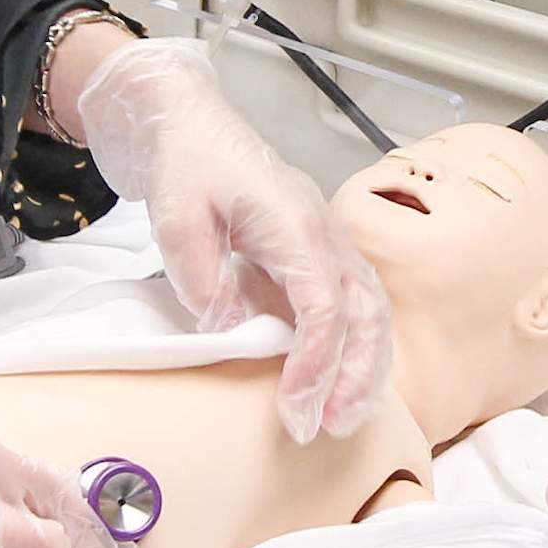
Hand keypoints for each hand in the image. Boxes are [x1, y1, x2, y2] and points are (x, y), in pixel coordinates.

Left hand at [54, 32, 395, 441]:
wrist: (190, 122)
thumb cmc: (186, 163)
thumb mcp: (176, 215)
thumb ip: (202, 275)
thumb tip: (230, 329)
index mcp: (295, 224)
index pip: (324, 306)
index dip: (317, 362)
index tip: (296, 405)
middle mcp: (324, 233)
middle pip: (366, 312)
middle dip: (356, 375)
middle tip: (331, 425)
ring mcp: (328, 241)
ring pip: (372, 310)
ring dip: (366, 366)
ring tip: (344, 415)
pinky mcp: (319, 253)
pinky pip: (355, 303)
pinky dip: (358, 346)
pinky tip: (341, 381)